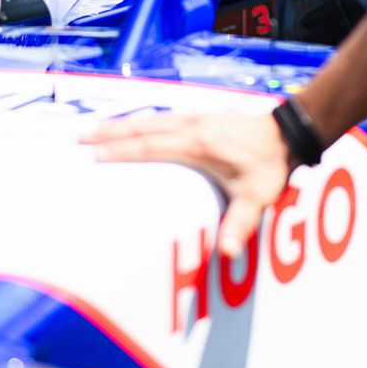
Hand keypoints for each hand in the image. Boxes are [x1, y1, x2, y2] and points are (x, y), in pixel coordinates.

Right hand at [83, 112, 295, 258]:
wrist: (287, 133)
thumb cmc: (269, 167)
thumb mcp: (258, 197)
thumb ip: (241, 224)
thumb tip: (228, 252)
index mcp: (196, 145)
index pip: (150, 147)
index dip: (121, 151)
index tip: (95, 155)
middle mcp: (191, 127)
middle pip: (142, 128)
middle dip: (109, 133)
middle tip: (79, 137)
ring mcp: (195, 118)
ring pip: (149, 118)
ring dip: (120, 123)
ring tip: (93, 128)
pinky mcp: (201, 116)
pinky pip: (162, 115)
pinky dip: (140, 119)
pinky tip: (130, 123)